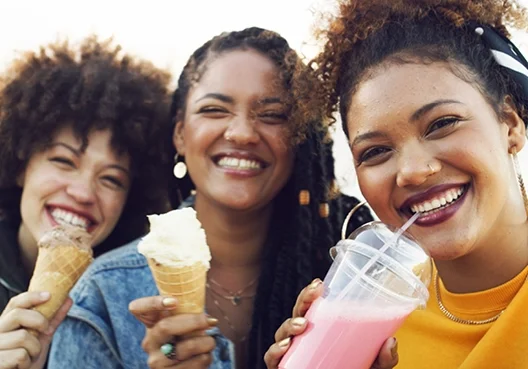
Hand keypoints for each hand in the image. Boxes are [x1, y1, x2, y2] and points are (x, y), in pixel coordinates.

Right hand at [0, 291, 71, 368]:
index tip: (48, 295)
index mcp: (6, 323)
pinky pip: (20, 355)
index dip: (31, 296)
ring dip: (35, 349)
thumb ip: (52, 320)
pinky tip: (22, 366)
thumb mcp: (42, 336)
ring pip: (22, 337)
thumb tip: (68, 300)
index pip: (15, 303)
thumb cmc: (28, 357)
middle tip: (46, 331)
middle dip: (39, 321)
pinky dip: (27, 362)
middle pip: (17, 314)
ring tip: (30, 356)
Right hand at [129, 296, 217, 367]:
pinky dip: (206, 357)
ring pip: (185, 348)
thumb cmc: (186, 338)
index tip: (174, 301)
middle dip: (193, 321)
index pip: (138, 308)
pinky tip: (205, 355)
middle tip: (211, 320)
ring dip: (206, 342)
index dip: (153, 303)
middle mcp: (149, 343)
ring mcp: (157, 361)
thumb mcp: (181, 324)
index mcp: (150, 324)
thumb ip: (185, 314)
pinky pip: (195, 363)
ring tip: (210, 342)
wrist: (182, 366)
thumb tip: (209, 319)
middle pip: (165, 326)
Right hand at [264, 279, 398, 368]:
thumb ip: (383, 359)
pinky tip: (284, 346)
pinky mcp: (285, 368)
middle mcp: (303, 338)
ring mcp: (293, 352)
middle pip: (296, 313)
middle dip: (302, 301)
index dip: (311, 293)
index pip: (312, 306)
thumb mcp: (372, 366)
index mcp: (320, 329)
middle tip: (313, 297)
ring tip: (301, 325)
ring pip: (282, 332)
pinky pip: (272, 358)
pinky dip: (273, 351)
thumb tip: (390, 341)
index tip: (320, 284)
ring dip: (288, 324)